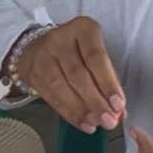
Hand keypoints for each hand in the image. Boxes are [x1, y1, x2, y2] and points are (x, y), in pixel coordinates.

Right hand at [13, 17, 125, 133]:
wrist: (37, 47)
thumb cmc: (74, 51)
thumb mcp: (93, 52)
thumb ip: (106, 78)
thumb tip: (118, 110)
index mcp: (82, 29)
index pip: (96, 57)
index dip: (108, 83)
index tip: (118, 104)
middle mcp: (60, 39)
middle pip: (78, 74)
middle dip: (95, 101)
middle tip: (109, 120)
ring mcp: (43, 56)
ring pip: (61, 86)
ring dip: (81, 109)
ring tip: (95, 123)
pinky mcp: (33, 73)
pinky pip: (51, 97)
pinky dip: (69, 113)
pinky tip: (82, 122)